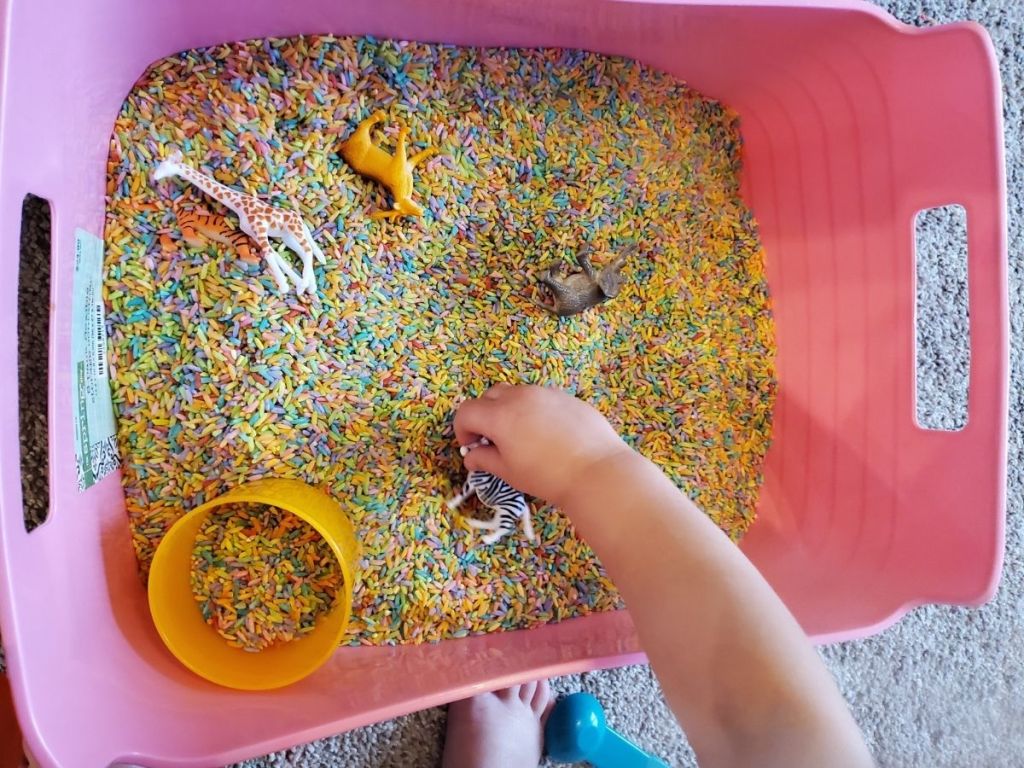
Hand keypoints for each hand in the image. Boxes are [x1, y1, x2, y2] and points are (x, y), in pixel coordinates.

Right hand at [454, 384, 631, 506]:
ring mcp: (546, 393)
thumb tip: (471, 456)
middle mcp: (520, 396)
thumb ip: (485, 460)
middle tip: (493, 441)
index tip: (471, 447)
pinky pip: (541, 398)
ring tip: (521, 437)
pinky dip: (534, 411)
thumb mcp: (509, 472)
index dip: (462, 430)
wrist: (597, 471)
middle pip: (490, 396)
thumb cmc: (547, 476)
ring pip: (517, 394)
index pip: (467, 411)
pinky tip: (548, 435)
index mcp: (500, 415)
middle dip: (484, 416)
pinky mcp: (567, 397)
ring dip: (509, 411)